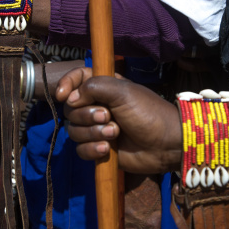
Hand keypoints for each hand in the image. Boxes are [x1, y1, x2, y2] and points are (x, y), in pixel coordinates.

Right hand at [56, 67, 181, 173]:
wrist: (165, 144)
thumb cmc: (148, 113)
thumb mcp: (122, 92)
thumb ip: (93, 87)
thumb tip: (70, 98)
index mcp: (103, 87)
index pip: (76, 79)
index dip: (66, 85)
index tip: (63, 96)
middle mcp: (97, 105)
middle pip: (71, 109)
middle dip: (87, 115)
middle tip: (108, 116)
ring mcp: (97, 128)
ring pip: (74, 131)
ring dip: (92, 133)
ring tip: (114, 134)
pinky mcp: (99, 148)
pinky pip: (81, 149)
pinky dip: (91, 149)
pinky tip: (107, 149)